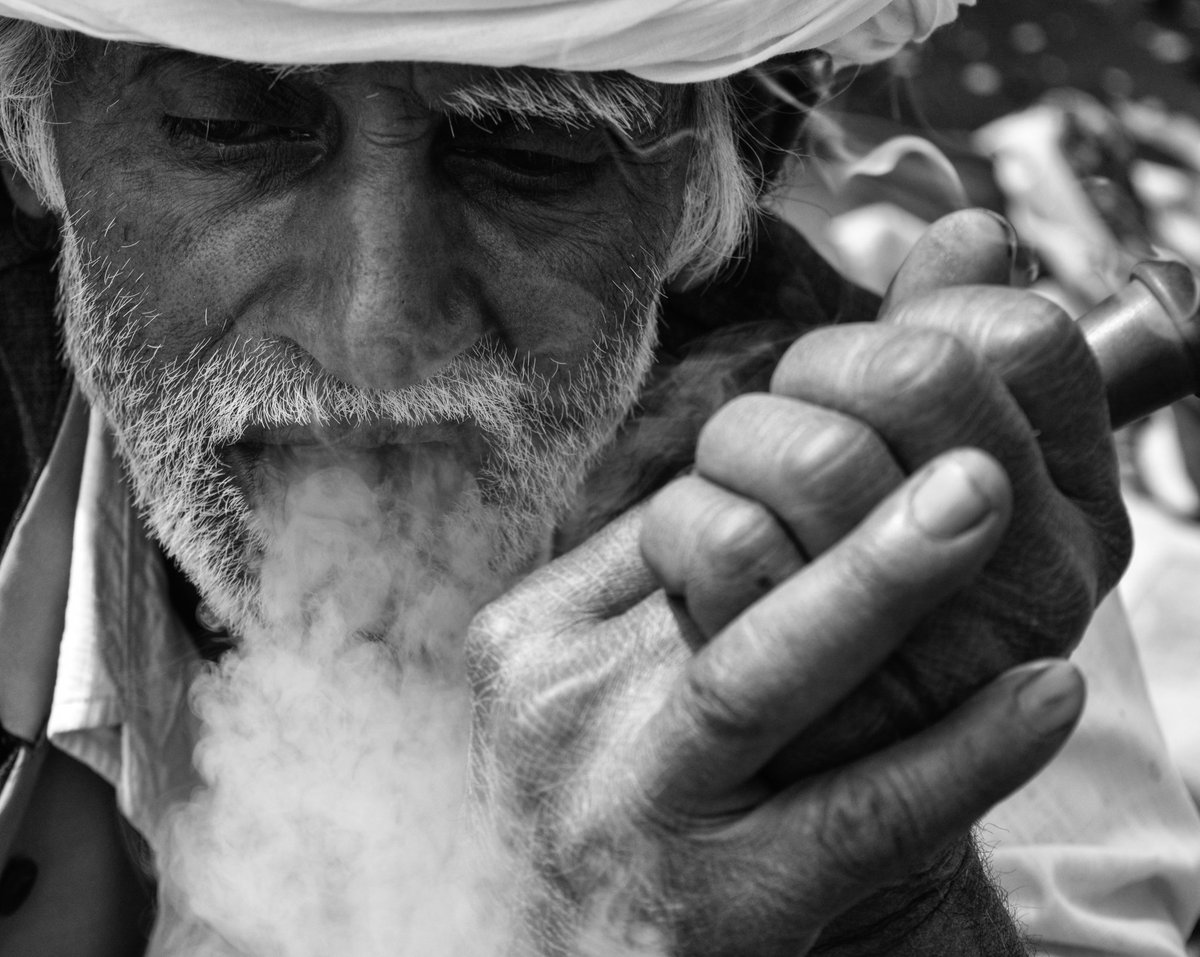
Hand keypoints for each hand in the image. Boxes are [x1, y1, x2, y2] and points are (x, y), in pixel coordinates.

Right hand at [468, 458, 1081, 954]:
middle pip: (701, 575)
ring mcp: (630, 804)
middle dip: (835, 508)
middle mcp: (561, 709)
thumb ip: (635, 602)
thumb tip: (754, 489)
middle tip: (960, 455)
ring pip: (756, 675)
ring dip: (876, 585)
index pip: (663, 525)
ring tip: (978, 507)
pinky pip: (852, 814)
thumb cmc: (590, 805)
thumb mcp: (563, 695)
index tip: (891, 450)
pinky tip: (1038, 696)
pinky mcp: (716, 903)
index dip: (780, 484)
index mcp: (526, 641)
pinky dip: (955, 753)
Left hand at [642, 208, 1130, 780]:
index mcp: (1075, 515)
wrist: (795, 796)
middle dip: (817, 365)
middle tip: (789, 415)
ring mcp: (928, 649)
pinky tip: (694, 561)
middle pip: (913, 370)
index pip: (1028, 336)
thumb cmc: (861, 607)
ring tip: (732, 487)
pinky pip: (727, 537)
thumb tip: (967, 227)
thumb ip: (953, 351)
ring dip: (743, 440)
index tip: (870, 369)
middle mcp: (1031, 579)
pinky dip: (683, 521)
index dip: (928, 317)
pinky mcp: (813, 696)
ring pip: (816, 452)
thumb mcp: (933, 485)